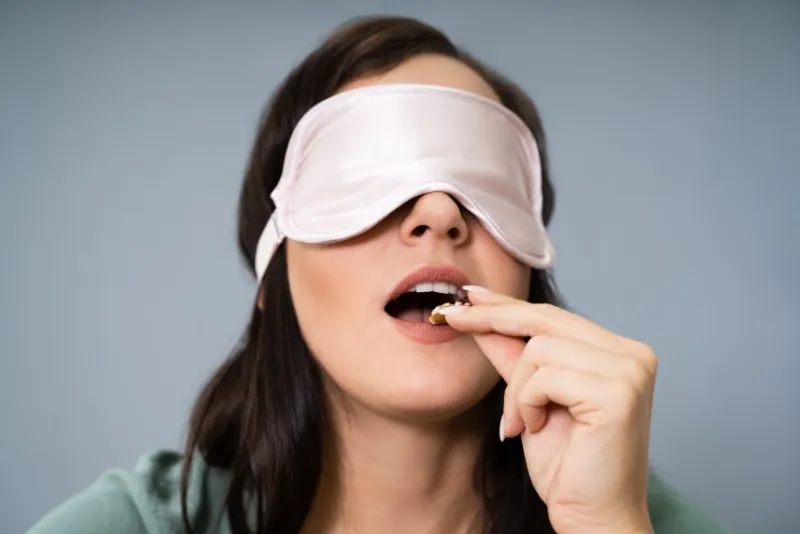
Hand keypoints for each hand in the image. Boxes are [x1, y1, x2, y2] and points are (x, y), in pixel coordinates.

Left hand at [442, 287, 656, 533]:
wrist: (591, 517)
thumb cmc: (567, 466)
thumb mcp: (529, 398)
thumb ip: (512, 356)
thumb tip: (479, 315)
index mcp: (618, 352)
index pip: (552, 316)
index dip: (506, 304)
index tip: (468, 296)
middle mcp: (632, 354)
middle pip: (545, 319)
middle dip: (493, 320)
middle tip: (453, 318)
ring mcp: (629, 370)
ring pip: (539, 348)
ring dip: (516, 390)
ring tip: (523, 424)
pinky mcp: (617, 392)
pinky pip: (544, 375)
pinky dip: (526, 403)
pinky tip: (535, 429)